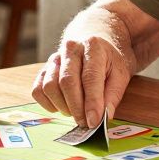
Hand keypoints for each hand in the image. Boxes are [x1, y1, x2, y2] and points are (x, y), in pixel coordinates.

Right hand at [32, 11, 136, 127]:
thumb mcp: (120, 72)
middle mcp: (70, 49)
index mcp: (93, 47)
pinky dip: (48, 103)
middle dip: (76, 108)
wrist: (93, 36)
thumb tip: (104, 118)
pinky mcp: (44, 68)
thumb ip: (113, 95)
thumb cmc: (109, 58)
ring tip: (76, 112)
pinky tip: (62, 106)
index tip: (94, 122)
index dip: (91, 103)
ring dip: (62, 106)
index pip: (90, 78)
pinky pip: (38, 89)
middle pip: (67, 82)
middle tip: (85, 123)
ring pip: (50, 86)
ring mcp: (54, 57)